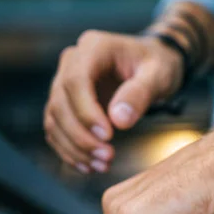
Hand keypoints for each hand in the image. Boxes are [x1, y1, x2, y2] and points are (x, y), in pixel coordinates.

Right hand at [43, 30, 183, 172]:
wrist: (154, 63)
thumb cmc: (159, 64)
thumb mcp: (159, 75)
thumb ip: (140, 94)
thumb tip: (119, 121)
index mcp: (94, 47)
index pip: (76, 81)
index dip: (86, 112)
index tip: (108, 136)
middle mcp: (72, 62)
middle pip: (61, 102)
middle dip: (81, 136)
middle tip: (108, 157)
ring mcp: (65, 82)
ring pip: (55, 119)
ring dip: (74, 147)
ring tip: (101, 165)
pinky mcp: (67, 103)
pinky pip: (57, 128)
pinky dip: (69, 150)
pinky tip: (89, 165)